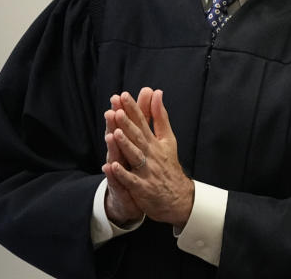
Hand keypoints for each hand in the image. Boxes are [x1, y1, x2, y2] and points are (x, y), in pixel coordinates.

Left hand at [105, 89, 193, 228]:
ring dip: (125, 145)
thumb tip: (156, 92)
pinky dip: (122, 174)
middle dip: (127, 123)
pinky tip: (112, 166)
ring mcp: (146, 171)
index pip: (142, 122)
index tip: (123, 95)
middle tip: (117, 110)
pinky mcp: (142, 188)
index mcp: (154, 141)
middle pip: (138, 137)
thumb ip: (159, 116)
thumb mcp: (167, 138)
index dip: (133, 109)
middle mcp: (150, 154)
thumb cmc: (168, 164)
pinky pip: (131, 180)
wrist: (178, 197)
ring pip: (135, 156)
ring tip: (115, 133)